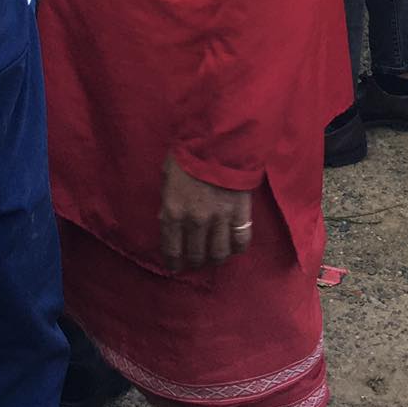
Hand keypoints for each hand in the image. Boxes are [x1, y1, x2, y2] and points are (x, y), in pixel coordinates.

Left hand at [157, 156, 252, 271]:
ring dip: (215, 258)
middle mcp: (195, 221)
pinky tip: (233, 247)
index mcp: (173, 212)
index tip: (175, 267)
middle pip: (196, 255)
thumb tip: (167, 217)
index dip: (173, 263)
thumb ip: (167, 200)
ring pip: (219, 253)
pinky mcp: (240, 213)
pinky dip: (237, 248)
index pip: (171, 249)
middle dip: (194, 262)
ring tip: (213, 257)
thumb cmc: (189, 153)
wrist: (220, 139)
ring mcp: (220, 219)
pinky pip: (240, 240)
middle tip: (195, 262)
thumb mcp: (168, 175)